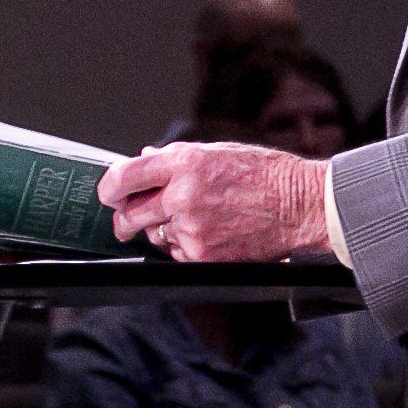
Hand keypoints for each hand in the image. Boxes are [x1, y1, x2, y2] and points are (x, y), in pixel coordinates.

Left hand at [96, 141, 330, 262]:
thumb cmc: (266, 173)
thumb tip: (145, 159)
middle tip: (130, 218)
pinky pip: (177, 253)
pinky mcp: (202, 255)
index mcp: (186, 162)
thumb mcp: (219, 151)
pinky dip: (184, 246)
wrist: (299, 205)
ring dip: (164, 230)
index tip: (108, 193)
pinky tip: (210, 232)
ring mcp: (191, 228)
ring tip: (196, 217)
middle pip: (129, 214)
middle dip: (125, 218)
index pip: (125, 176)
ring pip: (155, 236)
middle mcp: (183, 194)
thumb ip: (177, 157)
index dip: (109, 187)